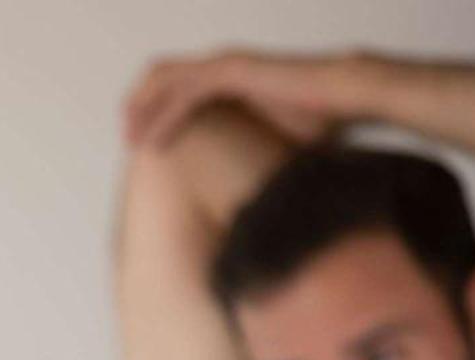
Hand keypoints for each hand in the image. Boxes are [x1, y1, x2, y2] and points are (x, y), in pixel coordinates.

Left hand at [125, 48, 369, 150]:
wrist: (348, 93)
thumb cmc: (320, 114)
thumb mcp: (272, 133)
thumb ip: (249, 143)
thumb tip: (244, 180)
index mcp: (230, 75)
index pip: (177, 84)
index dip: (154, 107)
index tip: (141, 140)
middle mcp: (223, 65)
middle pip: (161, 75)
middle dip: (138, 104)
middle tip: (126, 137)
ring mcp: (227, 64)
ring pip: (166, 81)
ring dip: (143, 110)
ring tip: (130, 140)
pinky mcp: (234, 72)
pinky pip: (187, 94)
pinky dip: (165, 117)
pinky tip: (152, 142)